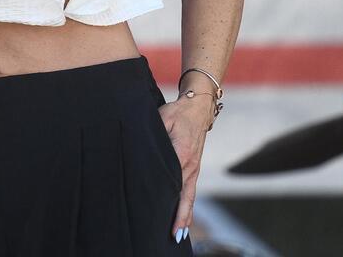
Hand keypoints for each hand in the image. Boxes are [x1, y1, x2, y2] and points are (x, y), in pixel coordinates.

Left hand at [159, 94, 213, 238]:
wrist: (198, 107)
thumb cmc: (178, 112)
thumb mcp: (163, 118)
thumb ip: (154, 133)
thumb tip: (144, 149)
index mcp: (182, 151)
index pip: (173, 180)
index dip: (168, 198)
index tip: (163, 212)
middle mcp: (190, 164)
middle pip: (184, 195)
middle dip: (179, 216)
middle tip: (174, 235)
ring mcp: (194, 168)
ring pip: (189, 197)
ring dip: (185, 216)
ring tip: (180, 235)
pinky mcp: (194, 168)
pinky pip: (191, 192)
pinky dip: (188, 208)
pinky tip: (185, 221)